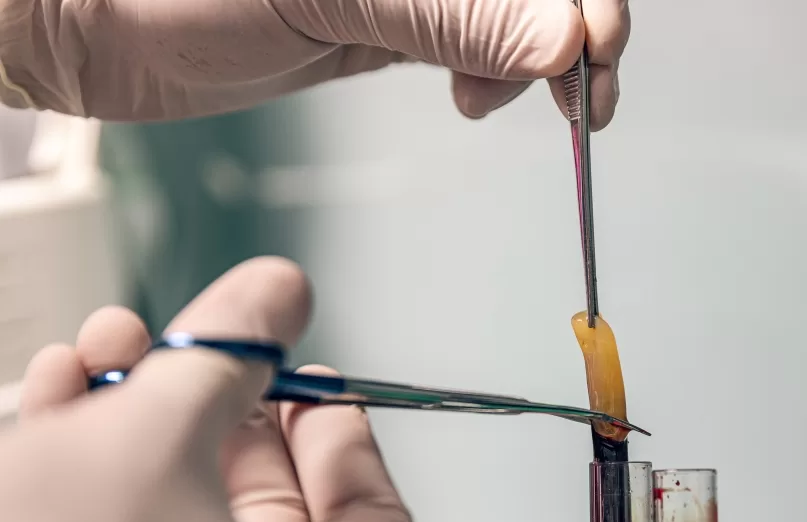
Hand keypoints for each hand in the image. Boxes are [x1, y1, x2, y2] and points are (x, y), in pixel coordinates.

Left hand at [0, 0, 627, 127]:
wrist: (92, 18)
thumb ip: (452, 11)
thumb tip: (562, 36)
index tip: (591, 53)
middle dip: (575, 33)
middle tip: (577, 100)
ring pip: (517, 12)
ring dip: (540, 62)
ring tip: (501, 102)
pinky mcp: (391, 16)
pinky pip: (476, 38)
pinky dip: (496, 74)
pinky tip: (474, 99)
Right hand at [0, 257, 415, 521]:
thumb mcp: (161, 432)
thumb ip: (233, 353)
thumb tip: (280, 294)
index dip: (345, 440)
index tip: (313, 387)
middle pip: (271, 503)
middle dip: (226, 403)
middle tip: (216, 352)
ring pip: (184, 507)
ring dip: (148, 412)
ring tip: (115, 346)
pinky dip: (100, 462)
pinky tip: (64, 391)